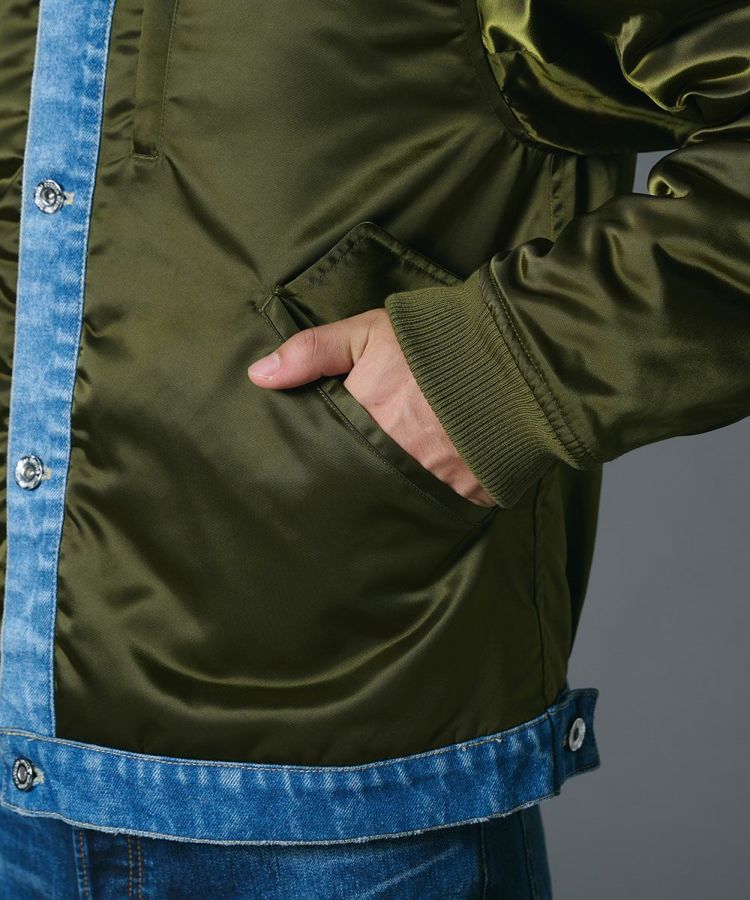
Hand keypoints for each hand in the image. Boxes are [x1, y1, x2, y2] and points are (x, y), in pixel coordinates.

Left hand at [247, 308, 496, 507]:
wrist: (516, 358)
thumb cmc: (436, 342)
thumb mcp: (368, 333)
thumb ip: (312, 352)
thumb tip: (257, 376)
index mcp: (364, 422)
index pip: (324, 453)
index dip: (317, 456)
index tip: (306, 461)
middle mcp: (393, 460)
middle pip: (355, 485)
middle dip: (348, 484)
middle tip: (344, 481)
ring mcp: (432, 483)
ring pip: (393, 501)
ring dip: (386, 494)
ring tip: (381, 489)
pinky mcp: (468, 498)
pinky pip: (438, 509)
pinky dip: (429, 502)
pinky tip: (423, 493)